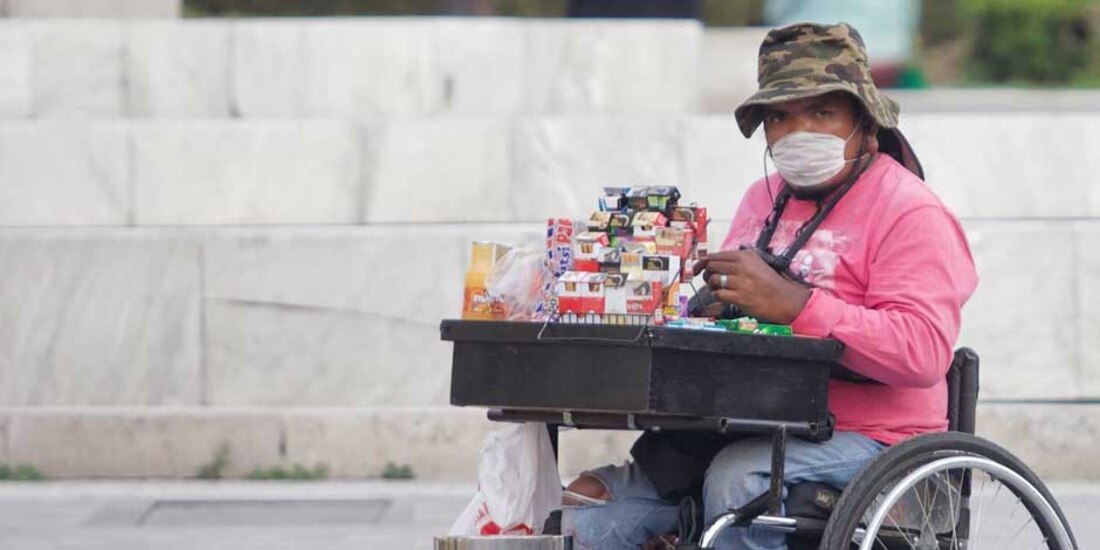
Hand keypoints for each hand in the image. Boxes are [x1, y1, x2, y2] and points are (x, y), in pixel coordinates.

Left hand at [692, 248, 810, 323]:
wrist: (785, 299)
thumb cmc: (770, 282)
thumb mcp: (756, 263)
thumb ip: (737, 260)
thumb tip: (713, 261)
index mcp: (744, 256)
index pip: (714, 255)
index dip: (701, 262)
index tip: (696, 268)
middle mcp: (741, 266)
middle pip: (710, 266)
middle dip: (706, 274)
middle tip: (709, 280)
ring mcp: (740, 282)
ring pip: (712, 280)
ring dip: (711, 286)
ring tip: (719, 289)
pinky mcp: (739, 297)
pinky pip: (717, 294)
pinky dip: (717, 296)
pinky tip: (724, 297)